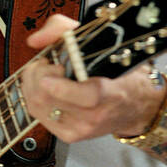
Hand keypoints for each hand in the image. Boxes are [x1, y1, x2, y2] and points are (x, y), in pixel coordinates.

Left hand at [21, 14, 166, 143]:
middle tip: (45, 63)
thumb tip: (35, 40)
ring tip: (44, 73)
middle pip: (49, 98)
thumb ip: (64, 31)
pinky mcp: (70, 136)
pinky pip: (38, 115)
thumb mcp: (99, 42)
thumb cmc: (118, 73)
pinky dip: (34, 97)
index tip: (52, 67)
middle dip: (37, 74)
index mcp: (112, 92)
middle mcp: (96, 115)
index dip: (61, 85)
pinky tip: (44, 88)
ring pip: (38, 107)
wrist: (135, 105)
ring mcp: (81, 128)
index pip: (88, 97)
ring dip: (32, 84)